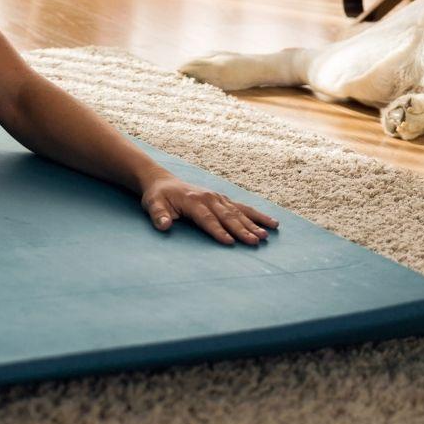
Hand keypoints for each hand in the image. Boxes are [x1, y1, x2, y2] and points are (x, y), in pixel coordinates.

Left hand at [140, 175, 277, 245]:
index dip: (218, 231)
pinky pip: (243, 208)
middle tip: (255, 242)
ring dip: (253, 224)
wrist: (163, 181)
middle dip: (242, 230)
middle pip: (227, 216)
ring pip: (239, 212)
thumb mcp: (152, 205)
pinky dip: (257, 215)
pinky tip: (271, 223)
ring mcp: (218, 197)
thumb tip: (165, 225)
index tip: (230, 242)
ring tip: (267, 235)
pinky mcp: (223, 199)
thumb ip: (159, 215)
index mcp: (193, 201)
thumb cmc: (158, 197)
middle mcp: (209, 198)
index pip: (207, 218)